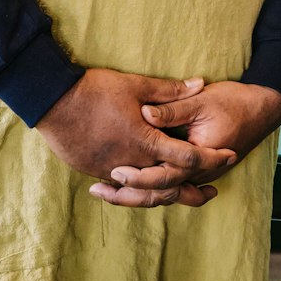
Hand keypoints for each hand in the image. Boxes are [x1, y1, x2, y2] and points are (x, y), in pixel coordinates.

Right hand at [35, 68, 236, 207]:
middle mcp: (130, 163)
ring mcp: (109, 170)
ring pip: (143, 192)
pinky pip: (122, 188)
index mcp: (145, 142)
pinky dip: (139, 191)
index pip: (187, 157)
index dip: (211, 158)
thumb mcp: (137, 85)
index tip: (230, 156)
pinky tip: (147, 189)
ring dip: (165, 195)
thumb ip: (170, 91)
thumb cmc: (95, 91)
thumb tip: (200, 84)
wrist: (50, 101)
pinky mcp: (93, 171)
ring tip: (183, 196)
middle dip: (192, 189)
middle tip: (210, 192)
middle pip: (168, 186)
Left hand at [95, 81, 280, 207]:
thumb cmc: (235, 102)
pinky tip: (126, 186)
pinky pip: (171, 186)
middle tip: (99, 189)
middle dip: (129, 195)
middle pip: (160, 193)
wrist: (264, 107)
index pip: (165, 177)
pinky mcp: (198, 170)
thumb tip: (143, 111)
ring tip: (105, 193)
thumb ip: (172, 107)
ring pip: (164, 194)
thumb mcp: (202, 101)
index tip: (115, 172)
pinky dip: (149, 189)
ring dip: (135, 196)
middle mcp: (200, 172)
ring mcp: (200, 174)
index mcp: (201, 158)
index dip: (138, 177)